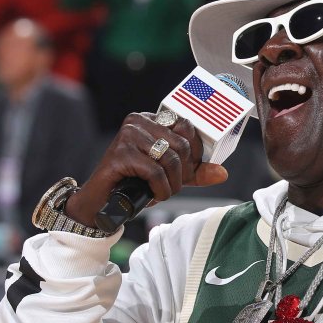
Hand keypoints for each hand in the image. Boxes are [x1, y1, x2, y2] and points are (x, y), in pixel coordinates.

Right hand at [65, 113, 227, 226]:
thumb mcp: (171, 176)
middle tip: (171, 187)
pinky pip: (155, 172)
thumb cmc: (135, 184)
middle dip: (183, 173)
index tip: (186, 173)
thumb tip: (222, 173)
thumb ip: (196, 173)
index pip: (188, 127)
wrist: (100, 202)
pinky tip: (151, 195)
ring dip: (172, 184)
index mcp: (152, 120)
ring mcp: (127, 135)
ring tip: (161, 192)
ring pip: (171, 159)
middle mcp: (139, 121)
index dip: (195, 154)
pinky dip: (159, 189)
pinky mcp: (120, 153)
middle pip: (182, 145)